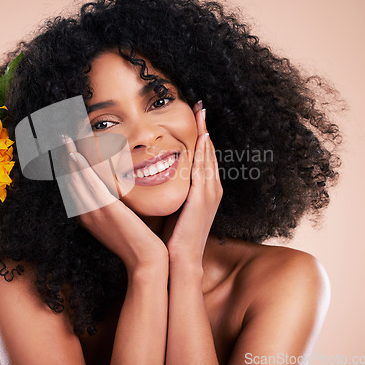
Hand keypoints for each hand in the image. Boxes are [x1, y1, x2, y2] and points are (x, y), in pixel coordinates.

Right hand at [62, 135, 167, 272]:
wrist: (145, 260)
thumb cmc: (136, 239)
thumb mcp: (120, 218)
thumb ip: (113, 202)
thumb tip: (116, 185)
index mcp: (87, 213)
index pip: (70, 184)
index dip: (64, 164)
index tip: (62, 144)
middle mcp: (85, 211)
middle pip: (67, 178)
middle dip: (60, 156)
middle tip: (56, 133)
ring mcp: (93, 210)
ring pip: (74, 178)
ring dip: (66, 156)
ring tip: (61, 136)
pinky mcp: (105, 209)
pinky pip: (89, 184)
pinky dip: (79, 168)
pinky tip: (74, 153)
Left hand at [165, 101, 222, 265]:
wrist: (180, 260)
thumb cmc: (174, 235)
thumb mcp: (173, 206)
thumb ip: (170, 189)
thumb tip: (153, 173)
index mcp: (204, 190)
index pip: (203, 156)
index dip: (200, 134)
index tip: (195, 114)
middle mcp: (211, 188)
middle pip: (209, 150)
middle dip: (205, 127)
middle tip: (200, 105)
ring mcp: (210, 192)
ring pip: (208, 155)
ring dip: (205, 132)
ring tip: (201, 112)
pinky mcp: (203, 198)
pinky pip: (204, 169)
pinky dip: (203, 151)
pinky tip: (201, 136)